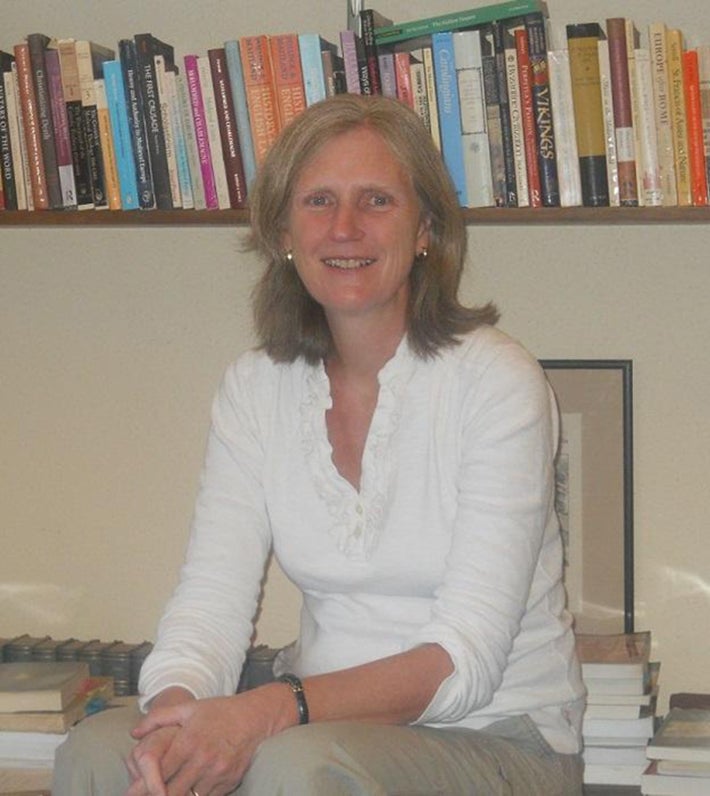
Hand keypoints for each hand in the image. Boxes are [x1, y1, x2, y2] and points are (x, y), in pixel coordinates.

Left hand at [127, 685, 292, 795]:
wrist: (254, 717)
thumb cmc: (218, 711)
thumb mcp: (188, 708)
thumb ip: (158, 718)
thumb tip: (133, 733)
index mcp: (188, 741)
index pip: (160, 772)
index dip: (145, 784)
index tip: (135, 789)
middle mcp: (203, 759)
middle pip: (171, 792)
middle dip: (159, 795)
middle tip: (153, 793)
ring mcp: (217, 772)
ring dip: (180, 795)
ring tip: (172, 789)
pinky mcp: (230, 781)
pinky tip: (192, 787)